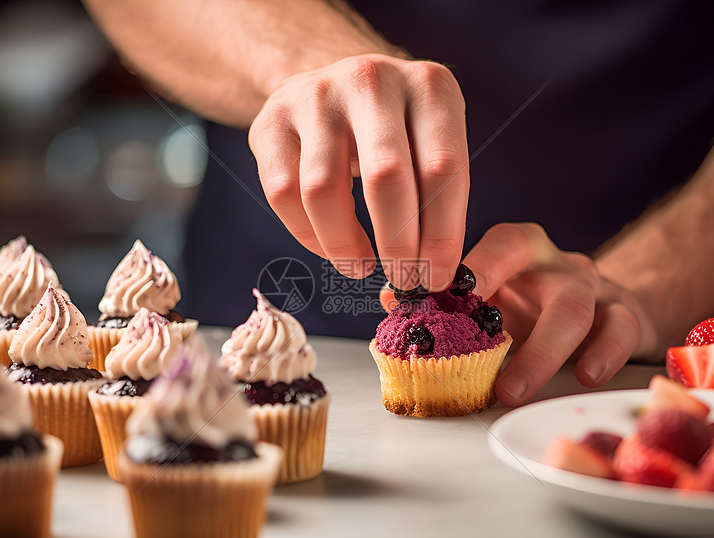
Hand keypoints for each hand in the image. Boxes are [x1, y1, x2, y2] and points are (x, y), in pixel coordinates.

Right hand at [249, 53, 468, 290]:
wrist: (336, 85)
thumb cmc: (396, 129)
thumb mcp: (432, 141)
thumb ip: (440, 193)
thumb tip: (435, 270)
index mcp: (429, 86)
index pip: (442, 167)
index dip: (441, 233)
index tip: (438, 276)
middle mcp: (371, 80)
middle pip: (385, 177)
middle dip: (397, 243)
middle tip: (402, 279)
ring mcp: (315, 96)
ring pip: (323, 190)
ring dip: (345, 244)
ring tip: (360, 265)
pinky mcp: (270, 120)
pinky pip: (283, 194)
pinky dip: (307, 234)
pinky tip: (329, 245)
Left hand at [463, 223, 657, 405]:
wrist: (598, 303)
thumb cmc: (527, 298)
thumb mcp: (489, 294)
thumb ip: (445, 298)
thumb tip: (394, 301)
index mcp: (519, 248)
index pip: (502, 243)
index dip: (477, 264)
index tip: (447, 292)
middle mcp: (556, 263)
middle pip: (534, 275)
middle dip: (495, 313)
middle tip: (473, 356)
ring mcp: (593, 288)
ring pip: (576, 311)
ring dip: (542, 354)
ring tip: (513, 390)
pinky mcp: (624, 316)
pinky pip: (622, 331)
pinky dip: (607, 354)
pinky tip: (586, 376)